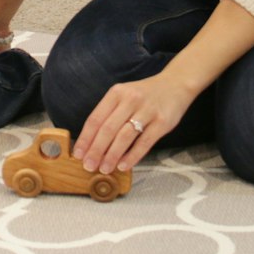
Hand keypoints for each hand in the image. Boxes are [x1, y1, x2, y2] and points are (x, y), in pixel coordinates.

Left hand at [73, 72, 197, 175]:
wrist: (176, 84)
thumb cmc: (145, 94)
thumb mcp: (124, 95)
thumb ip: (110, 114)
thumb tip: (92, 142)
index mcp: (116, 93)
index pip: (95, 118)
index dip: (85, 138)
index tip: (78, 154)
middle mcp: (130, 100)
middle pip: (107, 129)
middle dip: (96, 150)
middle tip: (88, 165)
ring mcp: (147, 111)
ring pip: (124, 137)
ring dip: (112, 155)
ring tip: (104, 169)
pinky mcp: (162, 122)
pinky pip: (144, 142)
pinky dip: (132, 156)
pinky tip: (123, 165)